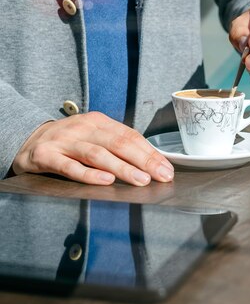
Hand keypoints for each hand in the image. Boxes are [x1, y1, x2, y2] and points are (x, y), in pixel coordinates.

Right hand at [12, 112, 173, 185]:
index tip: (167, 169)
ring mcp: (65, 141)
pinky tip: (105, 181)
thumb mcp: (94, 136)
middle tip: (161, 176)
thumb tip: (151, 163)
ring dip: (122, 168)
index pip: (130, 135)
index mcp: (99, 122)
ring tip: (140, 180)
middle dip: (143, 161)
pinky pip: (70, 167)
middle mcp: (84, 128)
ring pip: (97, 154)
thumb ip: (117, 146)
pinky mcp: (47, 156)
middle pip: (118, 143)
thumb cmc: (70, 142)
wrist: (28, 140)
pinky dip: (88, 174)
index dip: (150, 152)